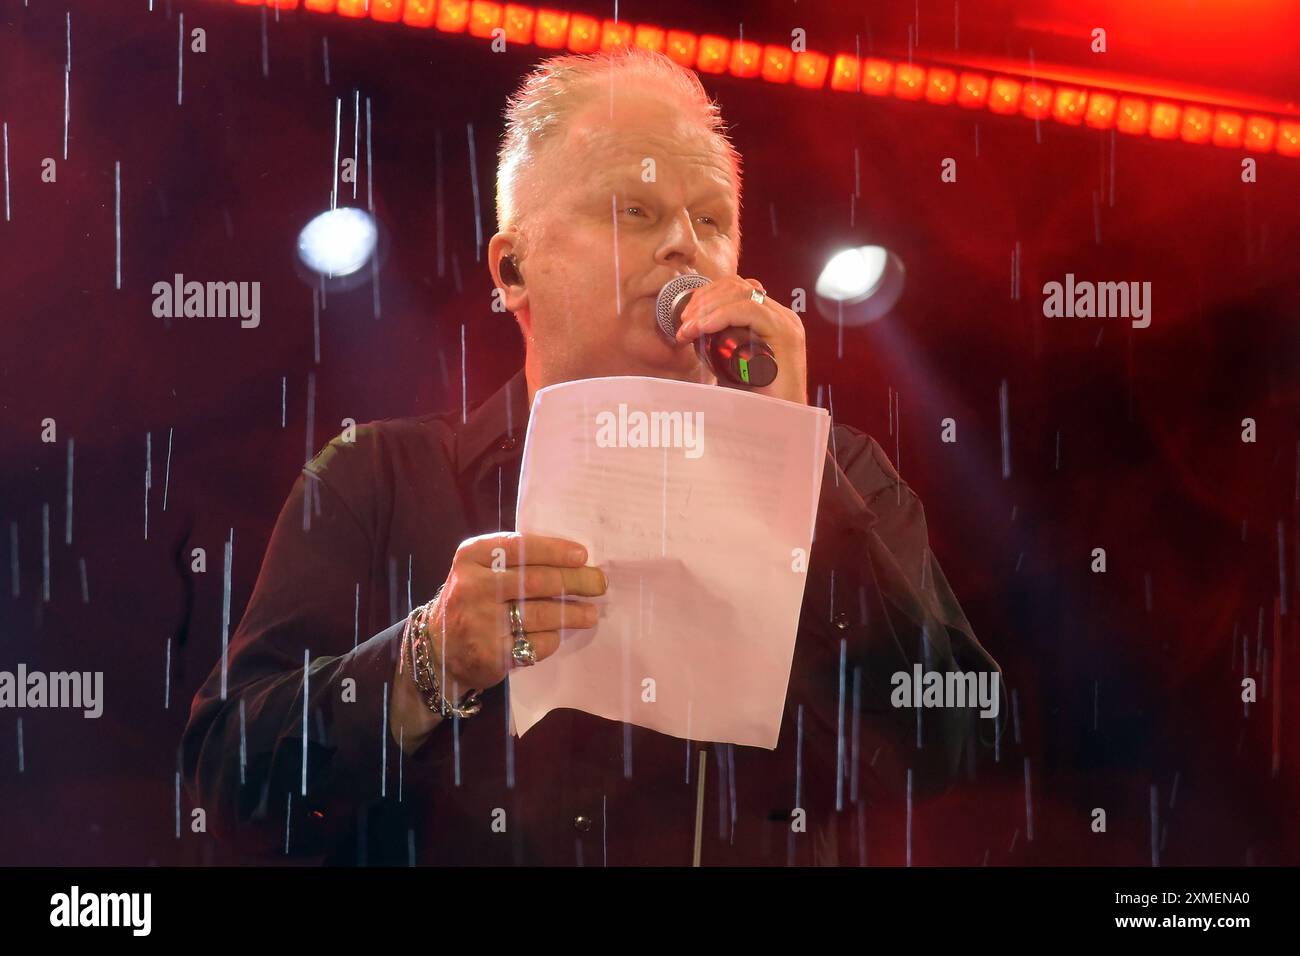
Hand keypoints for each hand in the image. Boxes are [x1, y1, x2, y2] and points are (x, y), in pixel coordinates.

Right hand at [390, 532, 606, 750]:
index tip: (582, 555)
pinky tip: (559, 634)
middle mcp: (473, 587)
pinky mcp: (491, 654)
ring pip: (541, 614)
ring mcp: (480, 622)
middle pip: (537, 581)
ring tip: (590, 613)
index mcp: (471, 557)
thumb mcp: (480, 569)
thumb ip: (515, 560)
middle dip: (575, 581)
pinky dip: (553, 638)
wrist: (439, 648)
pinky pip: (536, 643)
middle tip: (599, 584)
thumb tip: (574, 559)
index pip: (519, 547)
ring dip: (573, 613)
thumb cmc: (472, 600)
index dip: (554, 550)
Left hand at [675, 275, 807, 405]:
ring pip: (741, 293)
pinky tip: (703, 329)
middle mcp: (780, 316)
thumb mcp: (728, 365)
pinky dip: (721, 315)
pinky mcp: (786, 334)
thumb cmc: (753, 401)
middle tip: (684, 324)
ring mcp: (785, 323)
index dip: (706, 296)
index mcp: (769, 319)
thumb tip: (688, 332)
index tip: (685, 318)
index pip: (736, 289)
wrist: (776, 423)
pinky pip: (749, 310)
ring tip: (689, 329)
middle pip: (737, 286)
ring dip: (707, 307)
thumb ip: (716, 346)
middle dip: (703, 300)